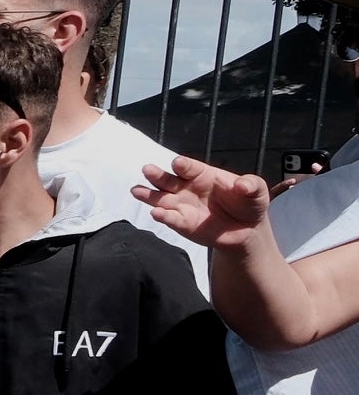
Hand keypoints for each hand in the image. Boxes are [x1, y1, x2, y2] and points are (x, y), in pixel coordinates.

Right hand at [140, 156, 272, 248]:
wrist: (246, 230)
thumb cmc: (249, 203)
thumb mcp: (257, 191)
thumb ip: (251, 185)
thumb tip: (243, 185)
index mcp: (203, 175)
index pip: (189, 168)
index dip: (183, 165)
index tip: (177, 164)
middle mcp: (188, 189)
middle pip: (168, 180)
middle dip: (158, 175)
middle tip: (148, 170)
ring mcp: (182, 206)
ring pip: (161, 199)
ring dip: (148, 195)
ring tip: (136, 190)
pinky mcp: (182, 224)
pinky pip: (170, 219)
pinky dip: (163, 217)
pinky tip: (156, 213)